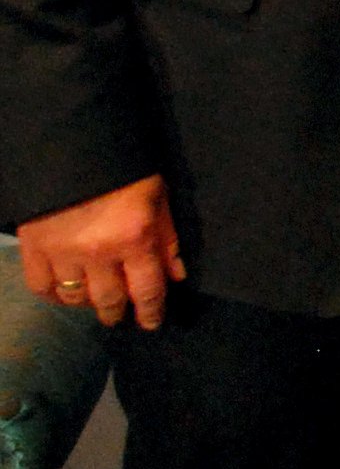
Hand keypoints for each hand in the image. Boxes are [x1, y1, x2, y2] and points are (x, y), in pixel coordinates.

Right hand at [17, 174, 184, 328]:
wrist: (74, 145)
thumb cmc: (126, 169)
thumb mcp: (159, 197)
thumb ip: (168, 238)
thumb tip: (177, 275)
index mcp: (135, 238)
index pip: (147, 290)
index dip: (151, 312)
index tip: (151, 323)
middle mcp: (99, 253)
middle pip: (110, 300)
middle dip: (119, 312)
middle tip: (121, 316)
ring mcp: (63, 253)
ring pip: (77, 298)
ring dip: (89, 306)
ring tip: (96, 305)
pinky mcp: (33, 248)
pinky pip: (42, 288)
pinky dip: (55, 296)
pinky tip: (65, 294)